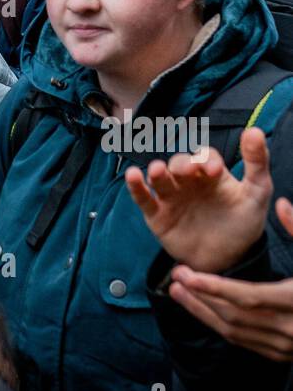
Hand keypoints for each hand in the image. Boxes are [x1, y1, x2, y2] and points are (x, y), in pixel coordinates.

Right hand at [125, 127, 272, 271]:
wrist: (229, 260)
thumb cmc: (243, 223)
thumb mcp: (257, 192)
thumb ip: (257, 162)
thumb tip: (255, 131)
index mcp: (210, 173)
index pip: (204, 157)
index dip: (207, 160)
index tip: (215, 170)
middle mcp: (188, 181)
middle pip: (179, 164)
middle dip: (182, 165)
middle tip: (188, 171)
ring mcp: (171, 198)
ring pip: (160, 178)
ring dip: (157, 172)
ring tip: (158, 170)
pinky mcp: (158, 216)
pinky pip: (144, 198)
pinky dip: (136, 187)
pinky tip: (132, 176)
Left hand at [169, 242, 292, 361]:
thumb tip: (280, 206)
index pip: (247, 296)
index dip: (214, 287)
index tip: (186, 276)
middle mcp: (289, 328)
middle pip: (233, 316)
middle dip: (199, 297)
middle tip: (175, 279)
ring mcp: (286, 346)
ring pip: (234, 332)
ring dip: (203, 313)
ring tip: (181, 294)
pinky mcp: (282, 354)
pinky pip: (243, 342)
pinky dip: (220, 326)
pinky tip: (204, 312)